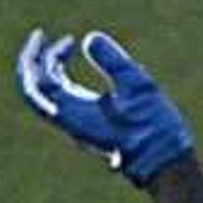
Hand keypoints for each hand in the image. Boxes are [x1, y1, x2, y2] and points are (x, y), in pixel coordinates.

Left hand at [14, 29, 196, 183]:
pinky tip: (80, 67)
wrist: (166, 166)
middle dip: (36, 60)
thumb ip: (112, 60)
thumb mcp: (137, 88)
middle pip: (35, 88)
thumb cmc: (154, 130)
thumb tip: (90, 39)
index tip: (51, 36)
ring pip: (50, 93)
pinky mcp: (90, 126)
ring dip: (51, 67)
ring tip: (67, 47)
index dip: (38, 55)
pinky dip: (64, 78)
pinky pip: (65, 99)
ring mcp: (79, 125)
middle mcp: (70, 121)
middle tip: (43, 36)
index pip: (37, 82)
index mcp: (72, 113)